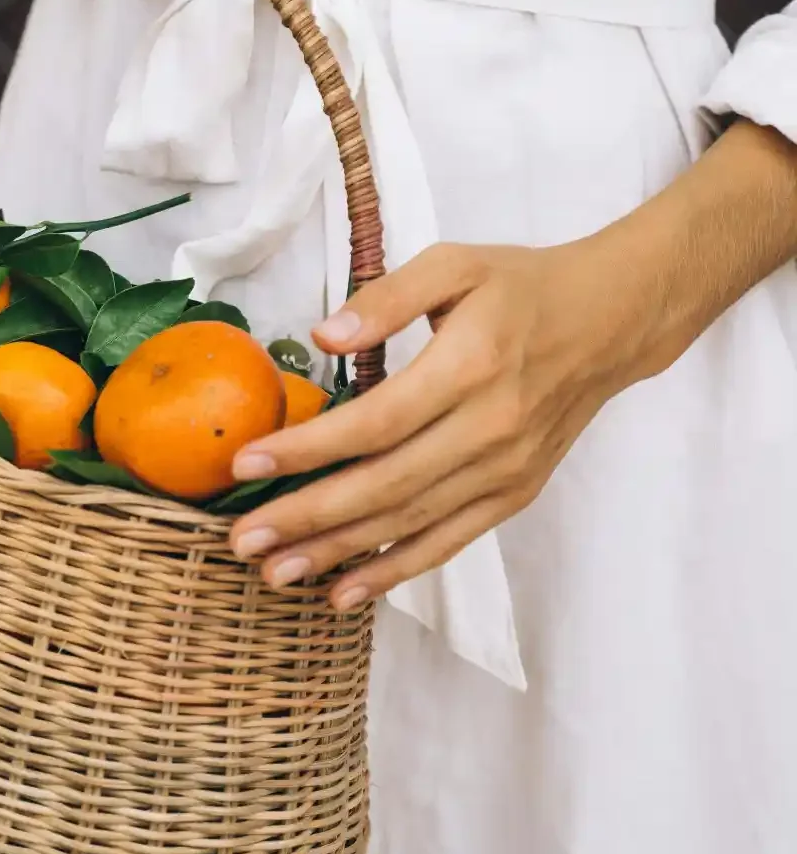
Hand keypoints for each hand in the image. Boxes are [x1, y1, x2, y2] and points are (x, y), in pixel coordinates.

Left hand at [228, 236, 658, 610]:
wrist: (611, 322)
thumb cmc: (522, 287)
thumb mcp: (455, 264)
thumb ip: (387, 297)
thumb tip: (323, 335)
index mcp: (470, 365)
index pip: (376, 421)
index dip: (308, 448)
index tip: (246, 465)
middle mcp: (489, 428)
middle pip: (385, 485)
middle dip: (307, 517)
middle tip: (241, 540)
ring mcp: (505, 470)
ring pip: (410, 523)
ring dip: (338, 553)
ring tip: (275, 571)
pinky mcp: (514, 494)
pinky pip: (447, 542)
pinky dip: (395, 570)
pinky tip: (344, 590)